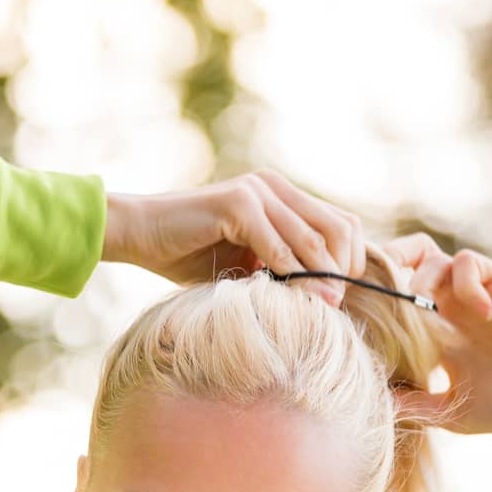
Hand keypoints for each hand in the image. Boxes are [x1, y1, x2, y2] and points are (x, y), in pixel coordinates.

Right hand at [102, 169, 364, 307]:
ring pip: (312, 237)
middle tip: (335, 303)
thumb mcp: (248, 264)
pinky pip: (277, 243)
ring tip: (322, 306)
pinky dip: (288, 272)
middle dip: (343, 270)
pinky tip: (286, 295)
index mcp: (282, 195)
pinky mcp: (237, 202)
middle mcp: (274, 186)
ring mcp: (257, 190)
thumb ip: (283, 268)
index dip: (352, 260)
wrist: (140, 234)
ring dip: (320, 277)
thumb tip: (330, 298)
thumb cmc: (189, 255)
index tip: (340, 295)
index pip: (342, 224)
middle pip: (339, 227)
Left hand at [383, 233, 491, 446]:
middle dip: (387, 267)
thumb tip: (371, 406)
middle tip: (377, 289)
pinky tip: (479, 313)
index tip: (356, 311)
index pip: (393, 301)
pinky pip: (469, 263)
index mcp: (434, 334)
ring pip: (434, 258)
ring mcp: (475, 295)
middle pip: (407, 265)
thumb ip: (414, 406)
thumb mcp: (451, 412)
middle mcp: (450, 309)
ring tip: (422, 305)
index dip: (374, 296)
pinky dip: (464, 281)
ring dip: (420, 276)